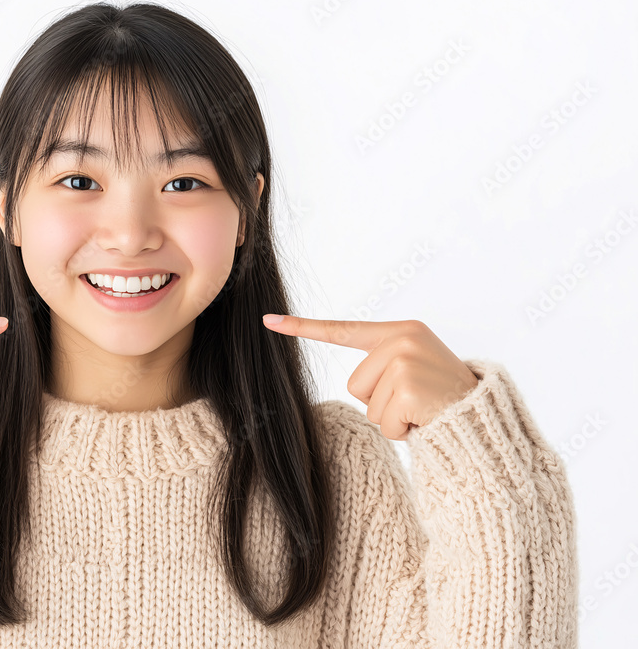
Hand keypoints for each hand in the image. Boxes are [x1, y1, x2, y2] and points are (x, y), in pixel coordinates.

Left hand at [262, 316, 479, 440]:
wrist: (483, 421)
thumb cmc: (443, 399)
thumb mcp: (413, 368)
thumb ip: (384, 363)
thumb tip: (358, 382)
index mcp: (400, 331)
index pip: (343, 331)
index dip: (303, 327)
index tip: (268, 320)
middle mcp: (401, 339)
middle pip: (354, 384)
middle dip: (380, 402)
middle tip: (416, 401)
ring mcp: (404, 361)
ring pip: (366, 404)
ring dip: (391, 417)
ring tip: (422, 409)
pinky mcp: (406, 387)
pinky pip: (381, 423)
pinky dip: (400, 432)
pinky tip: (425, 420)